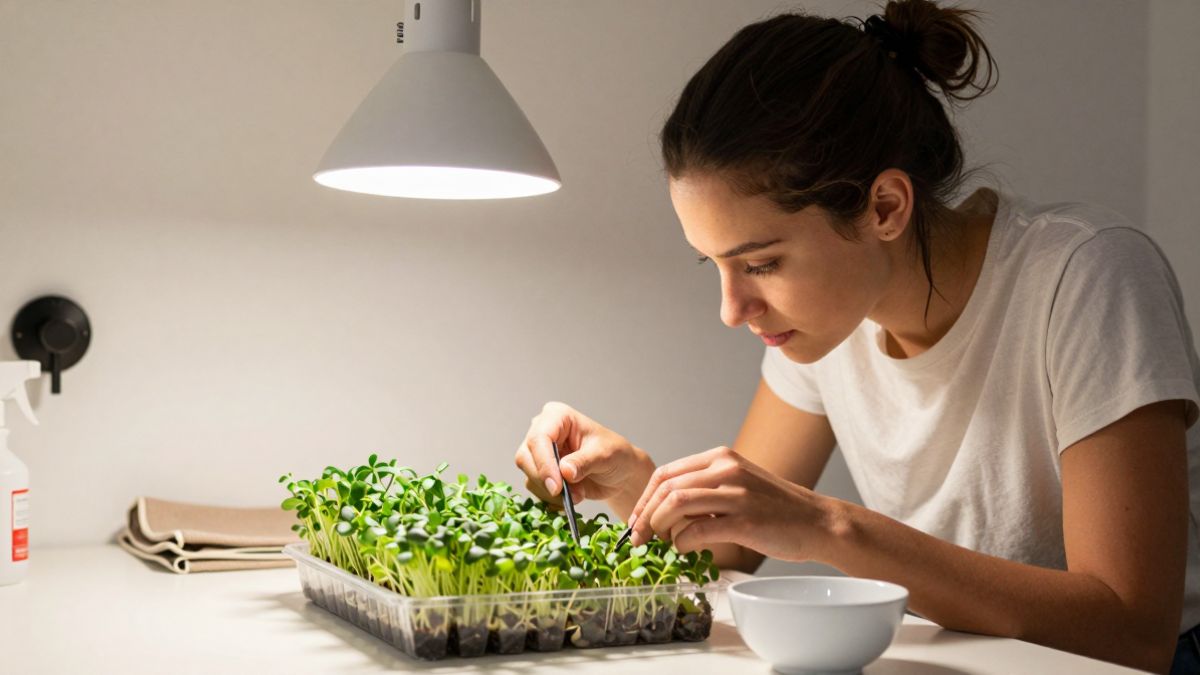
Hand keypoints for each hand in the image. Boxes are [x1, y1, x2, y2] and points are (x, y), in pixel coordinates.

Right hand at [515, 401, 654, 511]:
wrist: (619, 472)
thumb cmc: (614, 454)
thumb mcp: (605, 455)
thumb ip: (584, 462)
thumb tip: (564, 471)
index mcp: (557, 416)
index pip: (539, 438)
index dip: (544, 463)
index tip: (556, 487)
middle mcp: (542, 431)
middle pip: (525, 457)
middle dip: (546, 481)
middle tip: (568, 496)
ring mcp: (538, 453)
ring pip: (529, 476)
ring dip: (552, 493)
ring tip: (579, 494)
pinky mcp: (540, 472)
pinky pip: (536, 489)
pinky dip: (552, 499)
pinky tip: (573, 496)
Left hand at [627, 446, 835, 560]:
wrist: (818, 522)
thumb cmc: (776, 509)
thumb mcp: (738, 485)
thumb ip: (705, 491)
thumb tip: (664, 513)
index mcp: (721, 457)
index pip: (665, 473)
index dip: (643, 499)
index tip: (635, 521)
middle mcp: (727, 468)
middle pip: (665, 487)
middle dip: (644, 516)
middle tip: (638, 538)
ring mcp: (737, 493)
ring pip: (676, 504)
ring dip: (660, 527)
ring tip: (662, 544)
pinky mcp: (745, 520)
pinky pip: (697, 529)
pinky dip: (682, 542)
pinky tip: (686, 549)